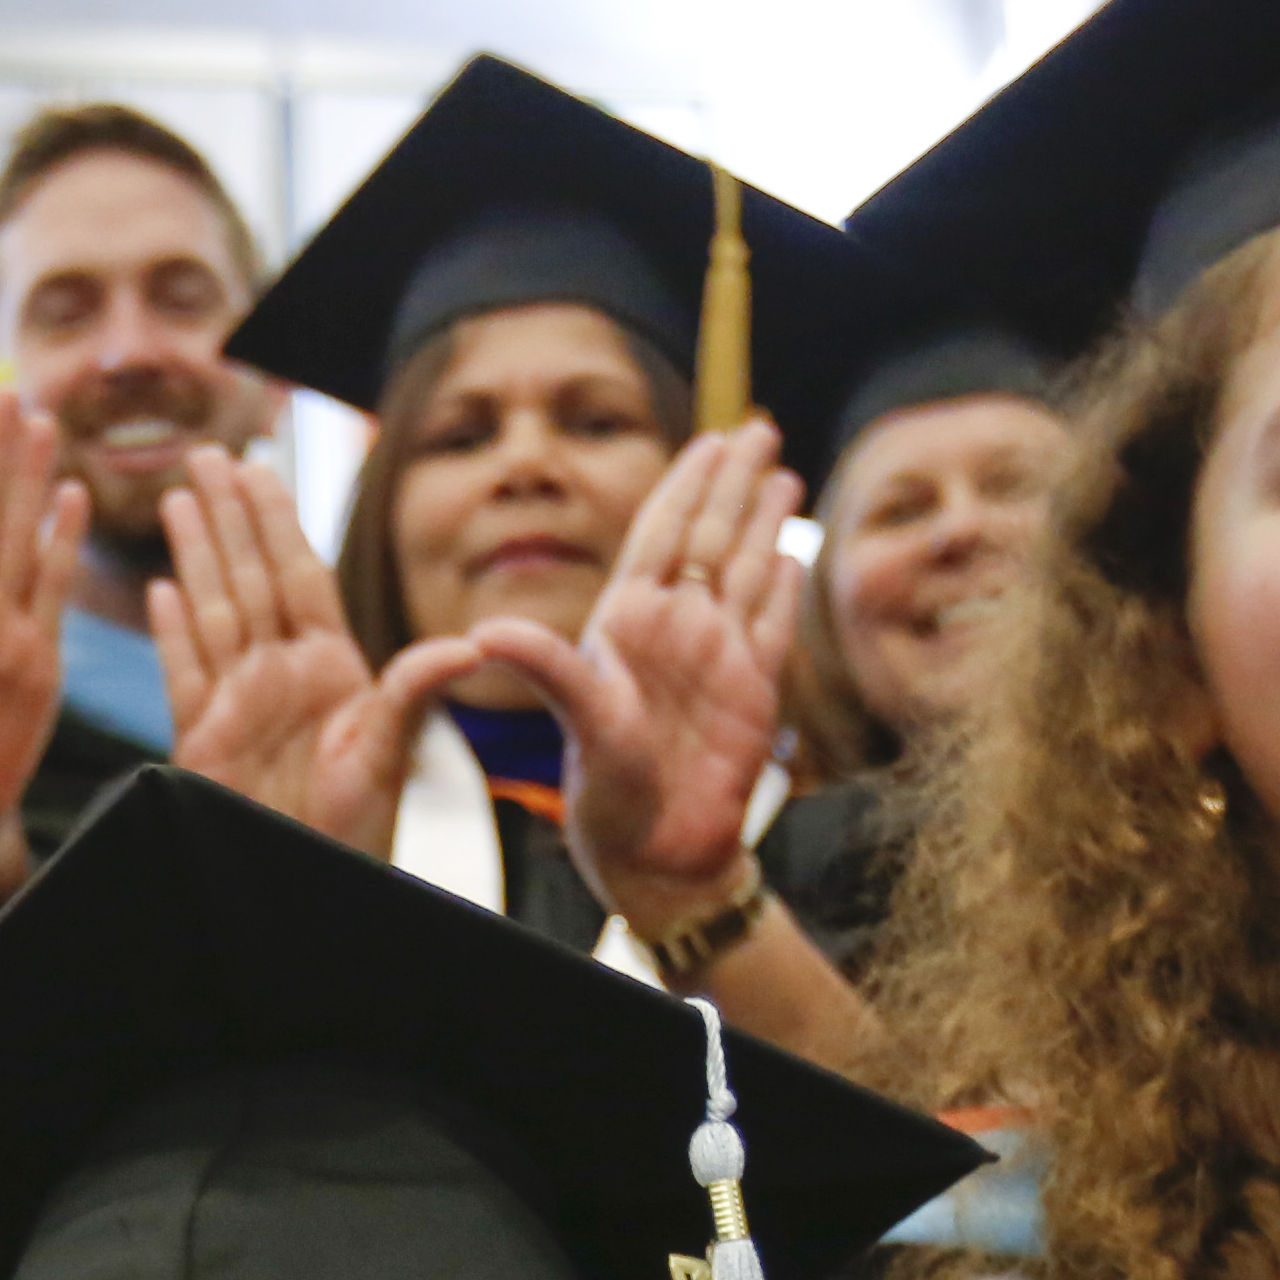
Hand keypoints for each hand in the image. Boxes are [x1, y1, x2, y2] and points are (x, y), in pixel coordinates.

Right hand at [148, 448, 485, 858]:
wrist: (312, 886)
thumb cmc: (360, 832)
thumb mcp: (392, 753)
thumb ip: (416, 690)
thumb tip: (468, 646)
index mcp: (329, 666)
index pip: (298, 572)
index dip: (276, 518)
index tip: (261, 467)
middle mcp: (280, 674)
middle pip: (248, 575)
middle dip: (227, 513)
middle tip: (209, 454)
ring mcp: (238, 702)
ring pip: (211, 606)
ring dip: (195, 552)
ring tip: (180, 497)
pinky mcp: (202, 738)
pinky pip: (182, 671)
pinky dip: (169, 631)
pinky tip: (158, 591)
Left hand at [466, 419, 796, 939]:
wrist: (659, 854)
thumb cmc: (607, 793)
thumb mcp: (575, 720)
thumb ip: (543, 669)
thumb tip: (486, 631)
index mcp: (628, 621)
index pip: (663, 531)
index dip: (688, 482)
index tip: (710, 438)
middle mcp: (675, 628)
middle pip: (712, 534)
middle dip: (735, 480)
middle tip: (760, 425)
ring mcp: (717, 655)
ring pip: (748, 567)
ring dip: (765, 519)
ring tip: (782, 470)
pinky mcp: (754, 689)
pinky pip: (773, 622)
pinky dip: (785, 585)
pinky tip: (793, 551)